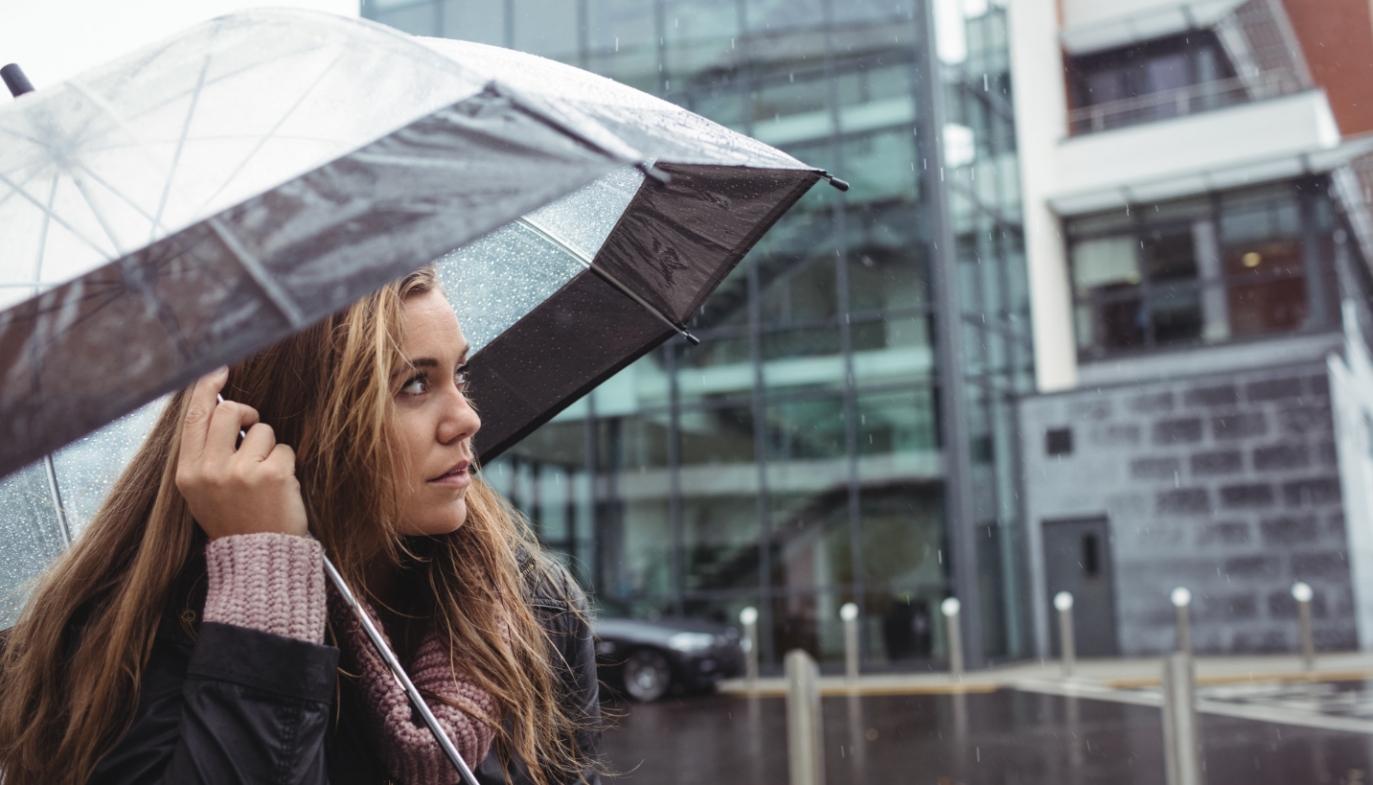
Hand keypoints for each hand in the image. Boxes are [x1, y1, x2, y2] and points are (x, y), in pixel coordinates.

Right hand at [175, 368, 308, 538]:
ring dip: (270, 448)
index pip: (193, 417)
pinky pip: (284, 449)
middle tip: (253, 431)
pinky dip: (286, 463)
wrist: (258, 558)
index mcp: (188, 473)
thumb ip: (205, 453)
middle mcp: (210, 470)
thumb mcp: (202, 491)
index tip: (219, 369)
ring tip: (264, 478)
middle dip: (247, 415)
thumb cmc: (234, 521)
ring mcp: (241, 472)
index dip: (207, 388)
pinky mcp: (273, 475)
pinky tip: (279, 488)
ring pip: (263, 430)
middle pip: (230, 412)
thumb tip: (217, 406)